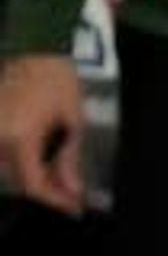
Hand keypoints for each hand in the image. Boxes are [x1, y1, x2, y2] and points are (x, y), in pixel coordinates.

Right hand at [0, 53, 87, 214]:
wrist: (34, 48)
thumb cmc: (56, 80)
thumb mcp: (72, 124)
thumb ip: (69, 161)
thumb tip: (72, 190)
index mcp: (19, 137)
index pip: (33, 185)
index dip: (55, 201)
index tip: (72, 208)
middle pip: (18, 178)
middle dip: (45, 189)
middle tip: (70, 193)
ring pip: (8, 166)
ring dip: (32, 174)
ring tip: (59, 176)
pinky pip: (2, 149)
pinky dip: (19, 159)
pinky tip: (40, 158)